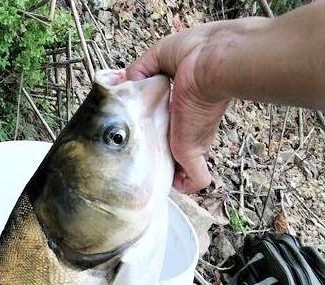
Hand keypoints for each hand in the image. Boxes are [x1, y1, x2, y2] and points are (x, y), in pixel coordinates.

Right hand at [124, 24, 229, 192]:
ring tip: (148, 177)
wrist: (209, 64)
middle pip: (173, 151)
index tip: (141, 137)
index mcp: (181, 109)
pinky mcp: (192, 153)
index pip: (169, 128)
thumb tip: (120, 83)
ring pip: (182, 168)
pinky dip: (187, 185)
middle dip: (159, 158)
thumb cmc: (192, 54)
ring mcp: (191, 142)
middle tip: (140, 160)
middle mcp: (186, 128)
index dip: (156, 134)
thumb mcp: (157, 59)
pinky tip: (173, 185)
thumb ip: (137, 72)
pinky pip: (195, 181)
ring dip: (168, 175)